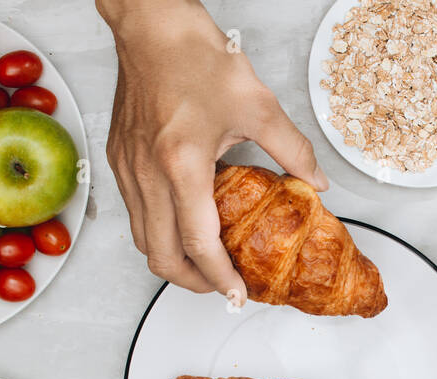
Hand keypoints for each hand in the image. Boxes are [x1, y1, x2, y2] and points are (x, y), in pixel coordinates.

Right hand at [98, 0, 328, 300]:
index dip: (219, 277)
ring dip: (172, 259)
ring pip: (141, 239)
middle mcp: (147, 173)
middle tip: (221, 285)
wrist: (151, 26)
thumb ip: (293, 151)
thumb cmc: (195, 57)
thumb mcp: (258, 105)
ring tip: (204, 262)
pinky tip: (185, 222)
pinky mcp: (119, 160)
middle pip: (160, 256)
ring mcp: (127, 169)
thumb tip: (317, 183)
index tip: (236, 295)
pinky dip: (159, 230)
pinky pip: (135, 213)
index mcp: (181, 164)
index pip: (198, 243)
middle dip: (192, 282)